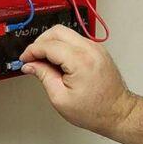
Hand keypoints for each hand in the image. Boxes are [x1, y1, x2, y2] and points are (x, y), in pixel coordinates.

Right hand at [20, 25, 136, 136]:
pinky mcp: (98, 51)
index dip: (32, 51)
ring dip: (52, 43)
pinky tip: (57, 61)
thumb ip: (43, 76)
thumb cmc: (95, 110)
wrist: (117, 112)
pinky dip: (63, 46)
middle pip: (57, 31)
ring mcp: (96, 48)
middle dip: (40, 42)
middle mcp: (90, 50)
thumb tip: (31, 65)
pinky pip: (75, 40)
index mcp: (80, 61)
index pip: (49, 45)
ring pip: (67, 33)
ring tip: (44, 62)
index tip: (25, 59)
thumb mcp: (60, 98)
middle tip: (32, 57)